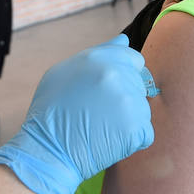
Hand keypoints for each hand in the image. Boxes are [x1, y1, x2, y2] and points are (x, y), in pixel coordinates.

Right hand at [0, 35, 155, 193]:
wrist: (47, 152)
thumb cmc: (50, 114)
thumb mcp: (63, 73)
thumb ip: (98, 54)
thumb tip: (124, 40)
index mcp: (98, 59)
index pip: (134, 59)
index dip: (124, 75)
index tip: (108, 92)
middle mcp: (116, 76)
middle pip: (139, 85)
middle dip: (124, 98)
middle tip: (99, 115)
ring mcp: (128, 102)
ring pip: (143, 109)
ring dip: (128, 120)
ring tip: (102, 128)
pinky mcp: (136, 129)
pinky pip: (145, 133)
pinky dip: (132, 140)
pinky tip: (109, 141)